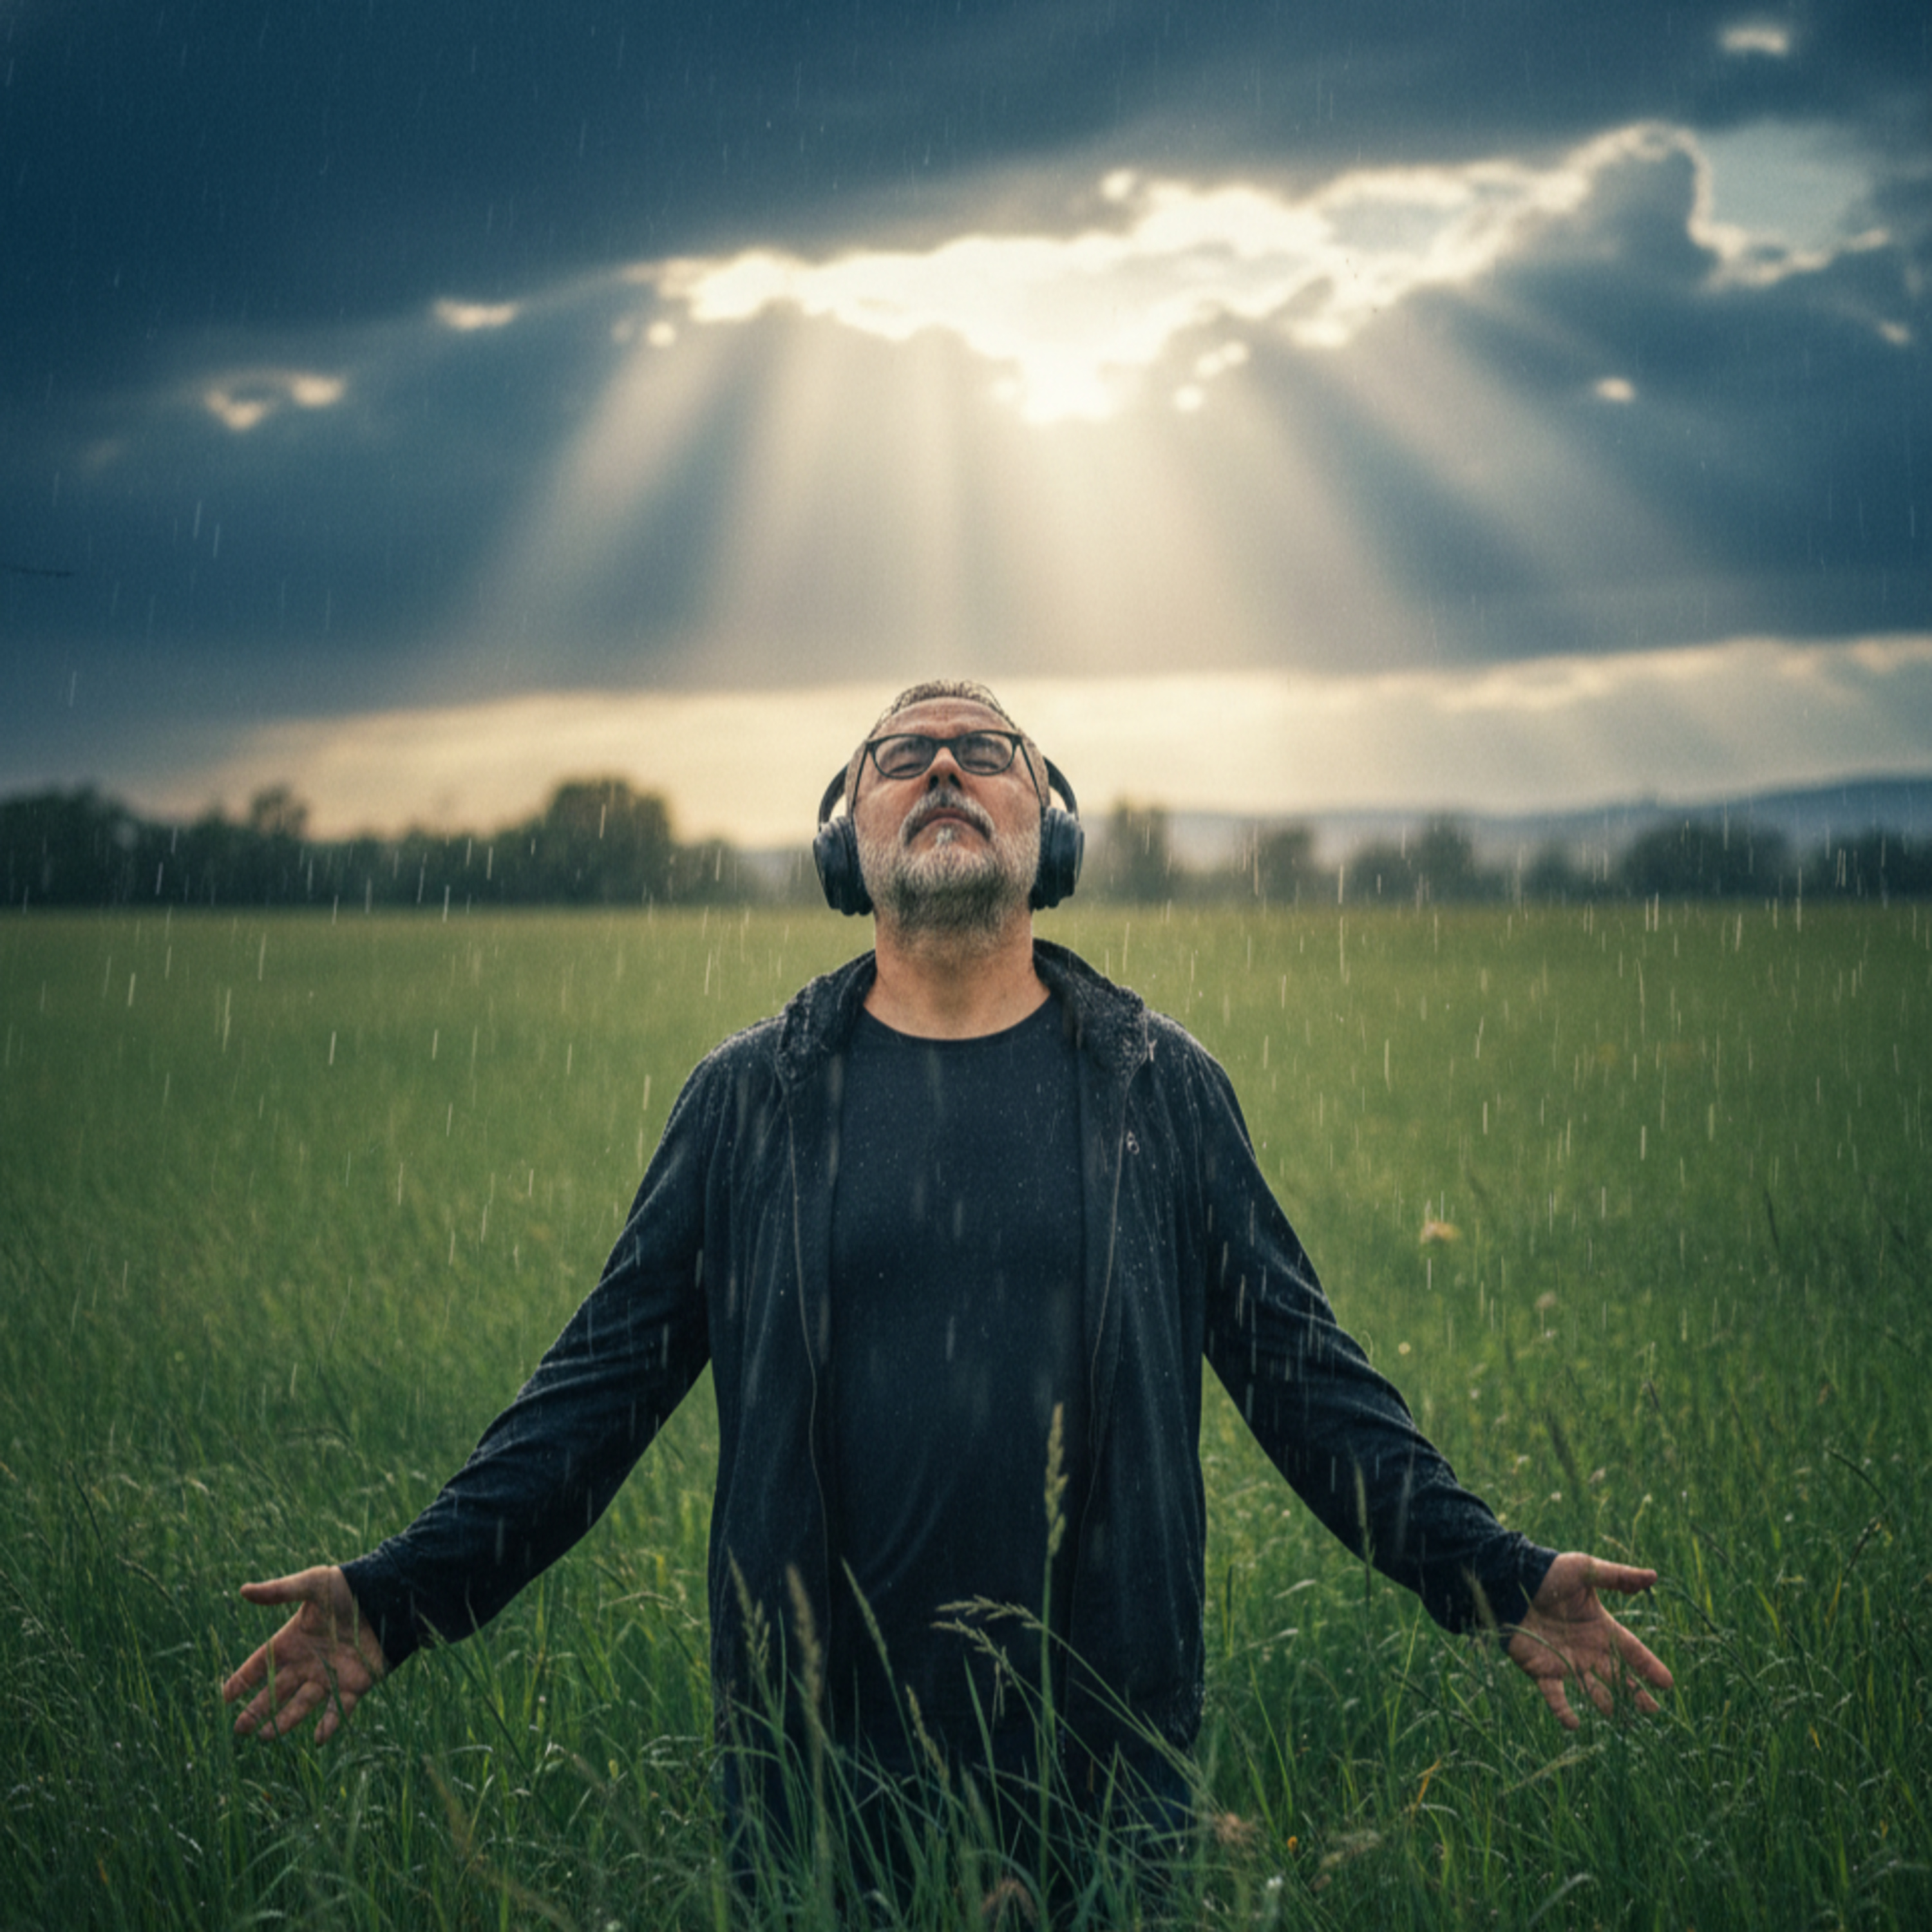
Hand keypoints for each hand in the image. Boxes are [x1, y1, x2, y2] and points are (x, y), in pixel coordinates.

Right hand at [222, 1565, 388, 1742]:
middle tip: (239, 1730)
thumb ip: (279, 1591)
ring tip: (265, 1736)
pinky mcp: (354, 1684)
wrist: (388, 1595)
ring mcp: (329, 1675)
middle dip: (257, 1710)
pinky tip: (318, 1739)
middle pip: (276, 1691)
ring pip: (302, 1705)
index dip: (243, 1679)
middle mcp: (308, 1661)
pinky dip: (330, 1725)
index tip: (225, 1697)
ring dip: (284, 1721)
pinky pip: (339, 1710)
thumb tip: (242, 1590)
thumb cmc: (348, 1586)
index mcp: (294, 1639)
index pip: (261, 1664)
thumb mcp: (312, 1584)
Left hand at [1506, 1552, 1672, 1729]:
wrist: (1508, 1580)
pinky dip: (1563, 1712)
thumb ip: (1618, 1577)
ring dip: (1604, 1702)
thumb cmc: (1548, 1572)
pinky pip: (1555, 1697)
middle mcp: (1587, 1649)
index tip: (1668, 1684)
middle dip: (1635, 1693)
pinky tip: (1574, 1725)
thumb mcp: (1585, 1570)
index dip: (1649, 1666)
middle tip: (1652, 1711)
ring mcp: (1566, 1662)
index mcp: (1600, 1627)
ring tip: (1615, 1714)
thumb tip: (1654, 1576)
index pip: (1631, 1651)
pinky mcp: (1542, 1671)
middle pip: (1617, 1676)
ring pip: (1592, 1689)